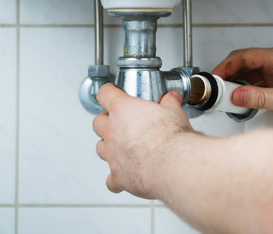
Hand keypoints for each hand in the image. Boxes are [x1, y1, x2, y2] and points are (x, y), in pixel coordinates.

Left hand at [93, 83, 192, 198]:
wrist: (172, 164)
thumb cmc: (171, 137)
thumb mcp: (174, 112)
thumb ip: (170, 103)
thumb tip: (172, 98)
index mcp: (122, 109)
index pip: (105, 94)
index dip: (108, 92)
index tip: (111, 93)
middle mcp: (112, 131)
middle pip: (97, 122)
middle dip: (106, 122)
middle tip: (119, 123)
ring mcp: (112, 155)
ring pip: (100, 148)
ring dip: (108, 147)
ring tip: (121, 147)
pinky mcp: (118, 177)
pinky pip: (111, 180)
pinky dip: (116, 178)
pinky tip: (125, 176)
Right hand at [213, 46, 272, 121]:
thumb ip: (262, 99)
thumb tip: (236, 96)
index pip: (242, 57)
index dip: (224, 67)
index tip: (214, 80)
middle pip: (241, 63)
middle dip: (226, 76)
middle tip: (217, 92)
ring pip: (246, 73)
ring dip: (235, 84)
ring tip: (227, 98)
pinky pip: (254, 82)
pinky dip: (244, 91)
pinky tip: (241, 101)